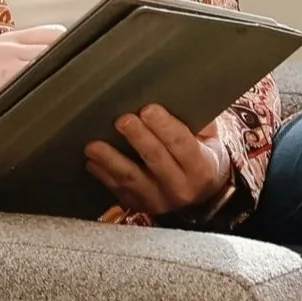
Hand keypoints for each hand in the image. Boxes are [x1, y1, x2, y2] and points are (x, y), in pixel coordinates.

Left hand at [84, 105, 230, 220]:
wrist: (202, 189)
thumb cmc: (202, 152)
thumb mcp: (209, 136)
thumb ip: (194, 119)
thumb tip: (170, 94)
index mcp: (201, 167)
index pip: (182, 144)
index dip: (165, 127)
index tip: (149, 109)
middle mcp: (181, 188)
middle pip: (156, 160)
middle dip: (137, 138)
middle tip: (121, 120)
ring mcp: (159, 200)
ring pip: (132, 179)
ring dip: (111, 160)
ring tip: (93, 145)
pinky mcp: (140, 206)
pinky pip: (119, 190)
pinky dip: (103, 175)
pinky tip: (92, 161)